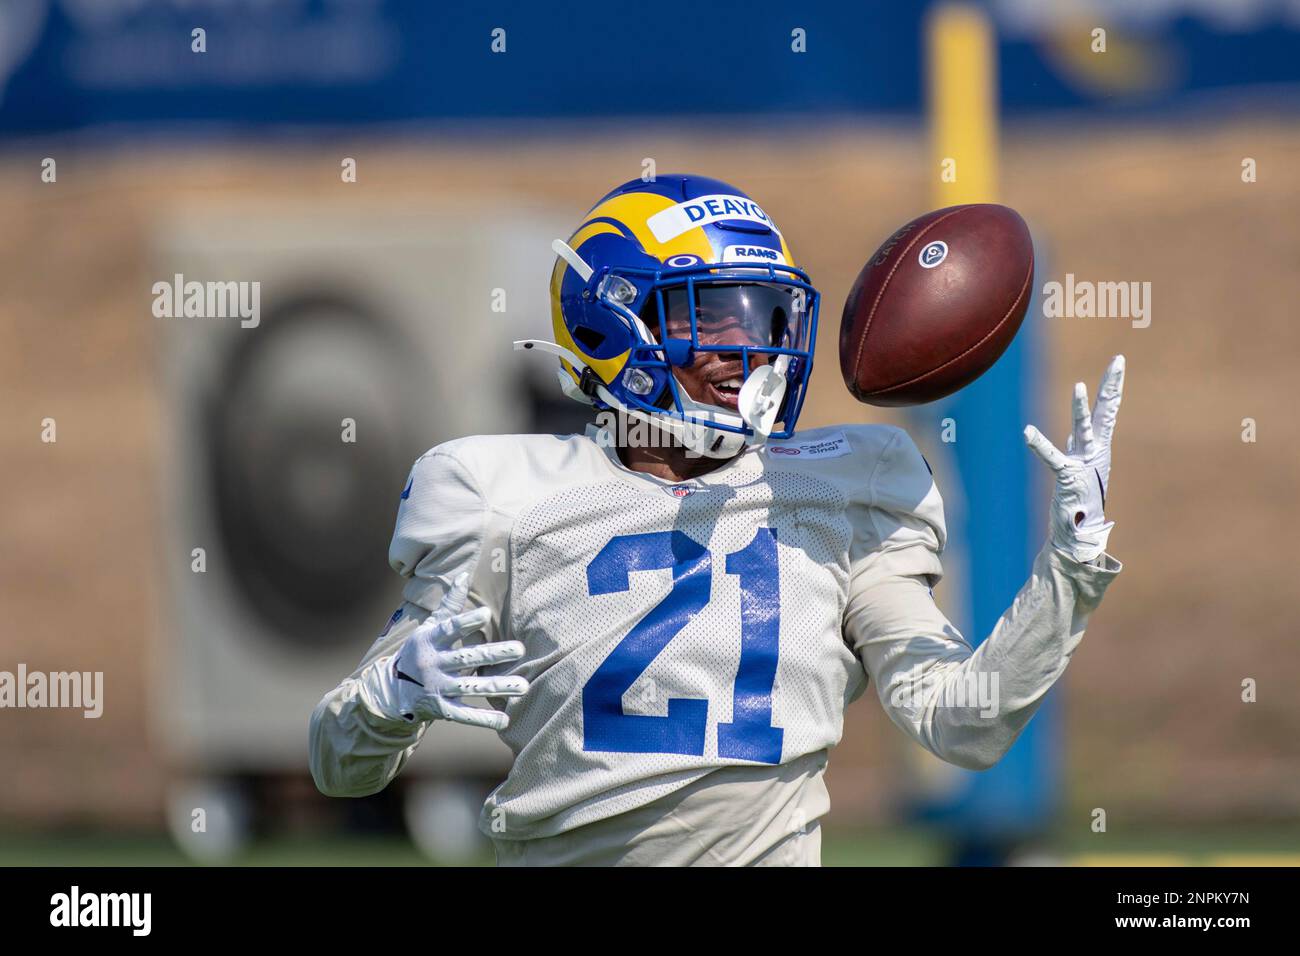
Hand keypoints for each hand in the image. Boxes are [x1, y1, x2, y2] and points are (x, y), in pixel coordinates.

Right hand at [393, 573, 527, 728]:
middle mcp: (433, 664)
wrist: (390, 690)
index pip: (448, 629)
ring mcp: (437, 687)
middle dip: (494, 654)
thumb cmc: (418, 651)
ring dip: (498, 686)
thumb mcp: (428, 627)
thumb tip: (464, 575)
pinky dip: (483, 718)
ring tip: (524, 686)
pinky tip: (505, 720)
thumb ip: (448, 605)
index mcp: (429, 640)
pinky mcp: (441, 709)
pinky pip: (464, 714)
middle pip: (466, 658)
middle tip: (520, 649)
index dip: (465, 622)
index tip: (485, 614)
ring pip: (471, 686)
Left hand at [1023, 355, 1124, 562]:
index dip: (1113, 386)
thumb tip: (1071, 433)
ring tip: (1078, 386)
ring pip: (1083, 429)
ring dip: (1080, 409)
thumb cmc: (1079, 500)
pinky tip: (1027, 431)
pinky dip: (1039, 444)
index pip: (1108, 410)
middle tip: (1119, 360)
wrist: (1079, 533)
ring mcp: (1083, 463)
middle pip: (1106, 412)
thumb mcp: (1079, 466)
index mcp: (1099, 447)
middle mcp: (1095, 452)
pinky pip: (1052, 457)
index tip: (1119, 362)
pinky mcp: (1067, 477)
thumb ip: (1077, 448)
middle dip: (1112, 386)